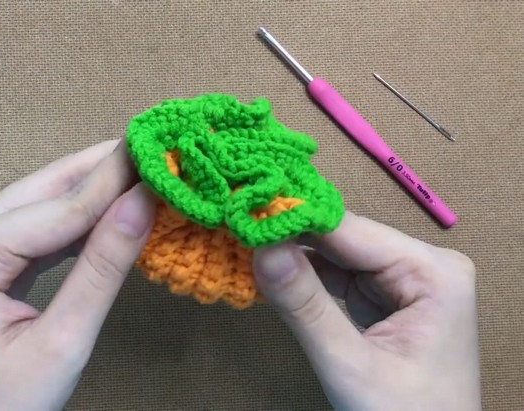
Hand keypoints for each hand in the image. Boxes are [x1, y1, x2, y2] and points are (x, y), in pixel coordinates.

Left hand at [0, 140, 155, 410]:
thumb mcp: (62, 341)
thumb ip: (102, 269)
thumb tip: (142, 205)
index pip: (56, 208)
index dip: (114, 181)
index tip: (159, 152)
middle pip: (42, 192)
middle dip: (101, 171)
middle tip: (153, 147)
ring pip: (38, 206)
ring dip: (90, 192)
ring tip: (139, 172)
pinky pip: (33, 232)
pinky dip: (73, 222)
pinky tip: (106, 212)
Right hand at [253, 212, 479, 410]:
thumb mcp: (350, 364)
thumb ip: (306, 306)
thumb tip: (263, 248)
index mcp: (433, 272)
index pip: (351, 230)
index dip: (295, 219)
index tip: (244, 211)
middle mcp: (425, 266)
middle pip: (345, 238)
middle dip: (292, 236)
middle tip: (238, 226)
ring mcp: (408, 282)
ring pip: (338, 256)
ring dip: (295, 256)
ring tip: (248, 245)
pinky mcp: (389, 300)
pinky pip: (341, 277)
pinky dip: (308, 279)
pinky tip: (275, 274)